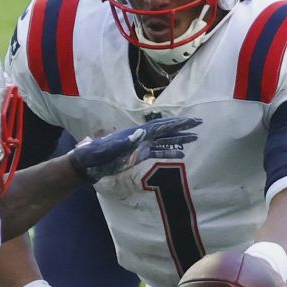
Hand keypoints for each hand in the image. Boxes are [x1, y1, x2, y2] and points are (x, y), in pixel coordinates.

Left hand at [68, 116, 201, 182]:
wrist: (87, 165)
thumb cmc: (94, 155)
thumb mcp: (106, 148)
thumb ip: (123, 142)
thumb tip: (140, 133)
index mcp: (135, 133)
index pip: (160, 126)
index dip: (175, 124)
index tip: (190, 121)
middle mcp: (141, 137)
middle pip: (166, 130)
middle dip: (182, 127)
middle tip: (199, 123)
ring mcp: (141, 146)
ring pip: (164, 141)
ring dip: (179, 139)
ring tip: (195, 138)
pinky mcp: (139, 155)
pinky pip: (159, 153)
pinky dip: (171, 152)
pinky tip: (181, 154)